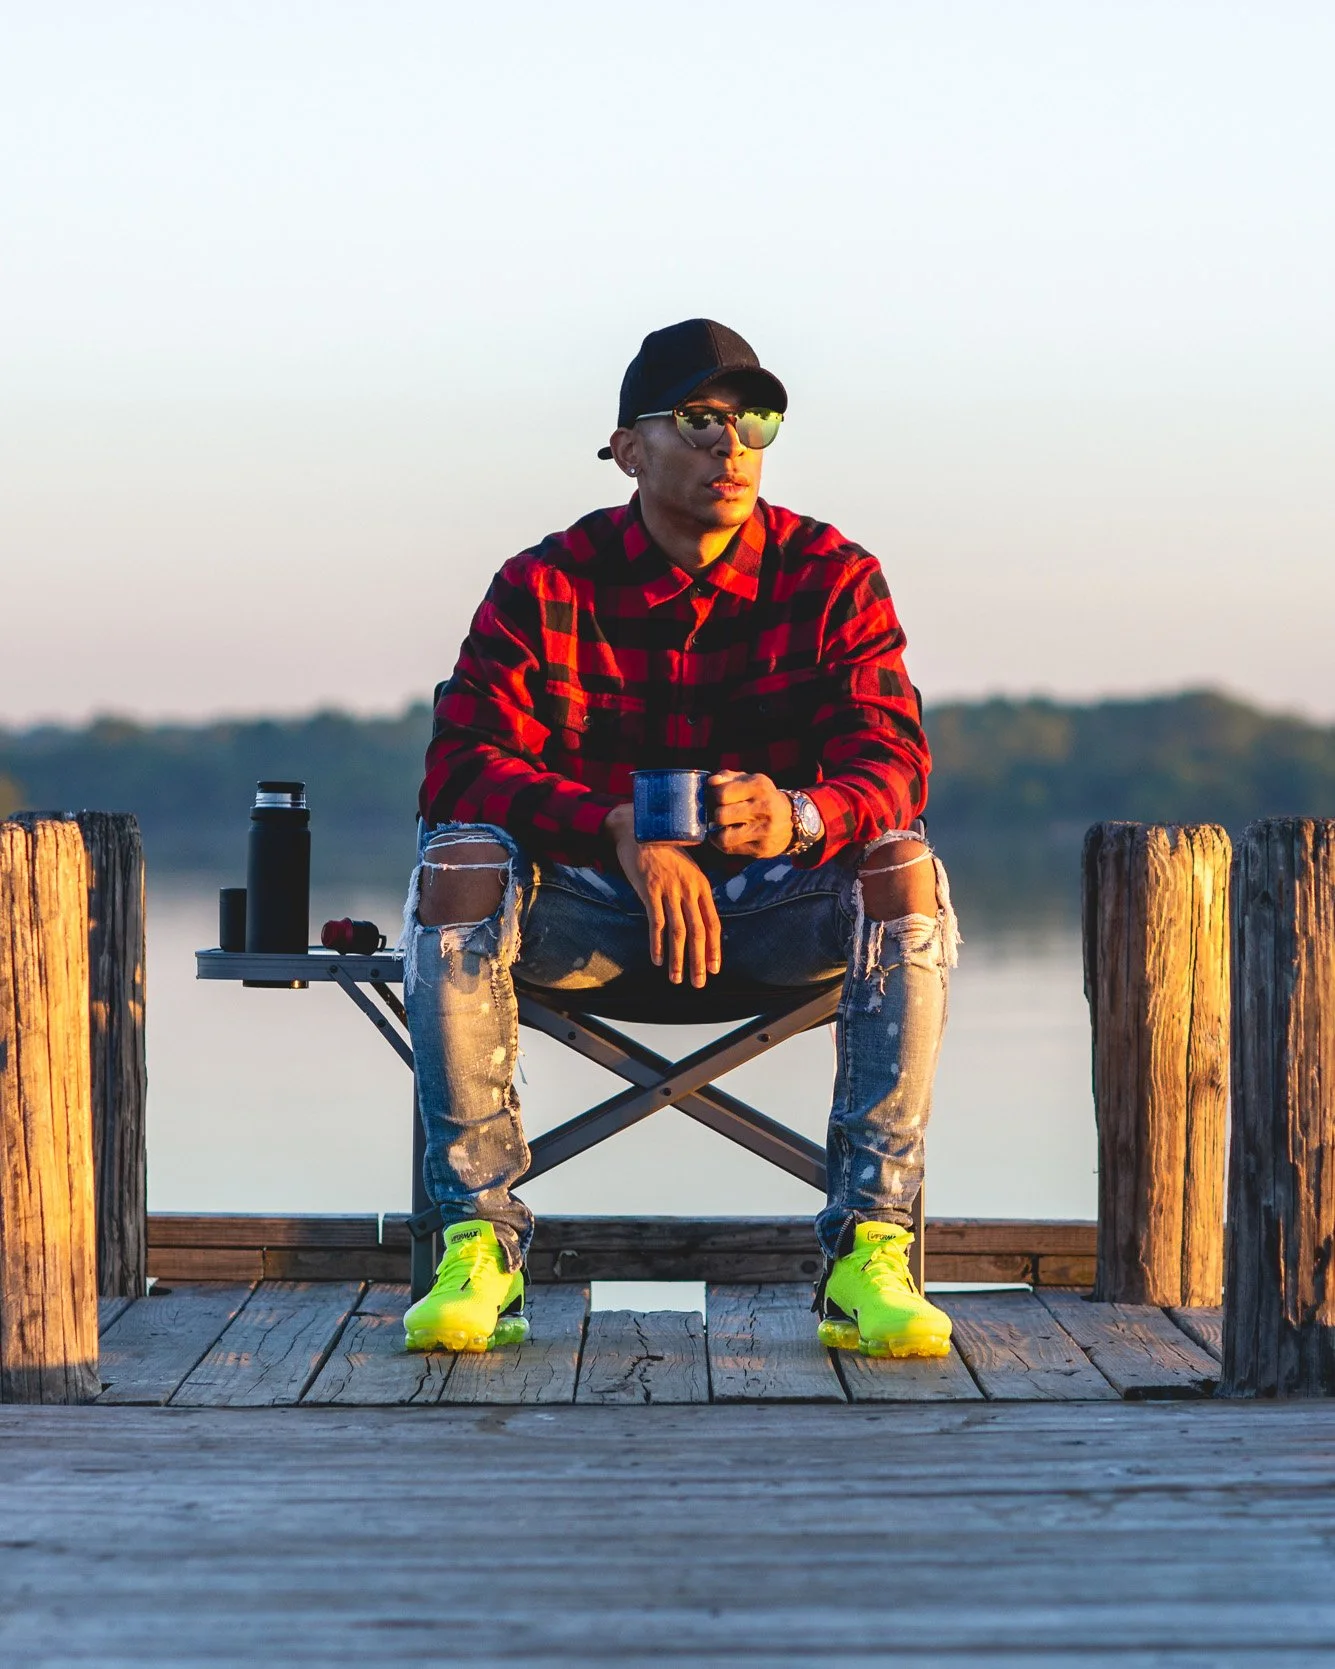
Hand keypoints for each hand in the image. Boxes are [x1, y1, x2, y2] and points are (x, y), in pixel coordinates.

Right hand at [606, 804, 722, 986]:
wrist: (640, 829)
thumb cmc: (664, 849)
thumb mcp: (687, 868)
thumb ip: (693, 891)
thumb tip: (699, 917)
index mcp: (702, 885)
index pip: (713, 923)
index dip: (715, 948)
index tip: (715, 969)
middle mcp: (689, 889)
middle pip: (698, 932)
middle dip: (699, 961)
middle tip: (699, 983)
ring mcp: (669, 890)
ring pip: (678, 932)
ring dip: (678, 959)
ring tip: (677, 979)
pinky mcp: (649, 890)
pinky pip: (655, 922)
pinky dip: (656, 943)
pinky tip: (657, 960)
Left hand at [707, 771, 792, 859]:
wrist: (792, 819)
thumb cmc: (762, 797)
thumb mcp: (750, 781)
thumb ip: (728, 778)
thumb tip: (711, 782)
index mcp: (759, 787)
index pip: (722, 794)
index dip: (712, 796)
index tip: (715, 798)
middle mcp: (765, 808)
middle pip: (721, 815)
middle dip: (714, 814)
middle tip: (717, 813)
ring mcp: (765, 830)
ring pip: (724, 837)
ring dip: (717, 832)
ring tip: (720, 826)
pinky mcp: (762, 848)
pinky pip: (730, 849)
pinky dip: (722, 842)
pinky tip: (727, 835)